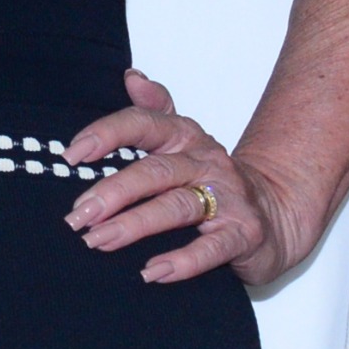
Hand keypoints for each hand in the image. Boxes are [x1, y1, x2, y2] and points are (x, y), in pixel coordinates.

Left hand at [66, 69, 317, 286]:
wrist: (277, 212)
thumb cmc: (214, 181)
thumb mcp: (184, 141)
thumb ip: (155, 109)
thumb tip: (132, 76)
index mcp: (185, 138)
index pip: (143, 124)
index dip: (106, 134)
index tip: (71, 155)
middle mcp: (206, 162)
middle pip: (154, 171)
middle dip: (112, 192)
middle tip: (77, 215)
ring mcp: (228, 198)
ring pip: (176, 207)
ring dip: (134, 225)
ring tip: (98, 241)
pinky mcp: (243, 233)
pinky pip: (211, 248)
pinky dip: (181, 261)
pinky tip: (152, 272)